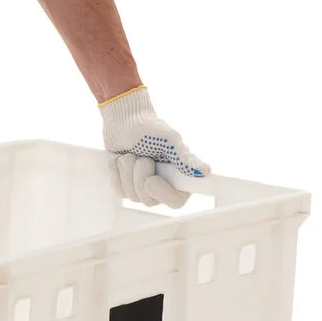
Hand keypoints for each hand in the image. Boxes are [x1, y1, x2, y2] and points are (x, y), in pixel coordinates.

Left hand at [98, 85, 209, 208]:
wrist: (124, 119)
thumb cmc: (149, 127)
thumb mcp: (169, 140)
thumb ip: (185, 158)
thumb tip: (205, 172)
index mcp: (179, 177)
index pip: (175, 201)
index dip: (162, 193)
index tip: (151, 179)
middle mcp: (163, 186)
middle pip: (148, 199)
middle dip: (139, 175)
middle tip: (141, 156)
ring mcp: (143, 187)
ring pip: (131, 195)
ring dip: (127, 171)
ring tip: (131, 154)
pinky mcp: (126, 185)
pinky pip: (118, 190)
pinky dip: (116, 172)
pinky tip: (119, 158)